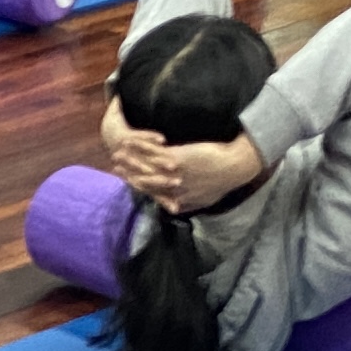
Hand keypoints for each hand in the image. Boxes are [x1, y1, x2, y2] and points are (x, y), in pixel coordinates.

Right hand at [99, 104, 262, 213]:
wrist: (234, 166)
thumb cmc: (224, 180)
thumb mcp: (205, 198)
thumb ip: (190, 203)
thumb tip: (180, 208)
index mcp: (179, 198)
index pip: (153, 194)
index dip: (139, 189)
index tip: (129, 184)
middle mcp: (172, 188)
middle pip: (144, 183)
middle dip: (128, 175)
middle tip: (115, 169)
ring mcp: (172, 173)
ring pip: (145, 168)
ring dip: (129, 160)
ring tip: (117, 152)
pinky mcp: (176, 159)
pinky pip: (151, 154)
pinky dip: (139, 148)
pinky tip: (129, 141)